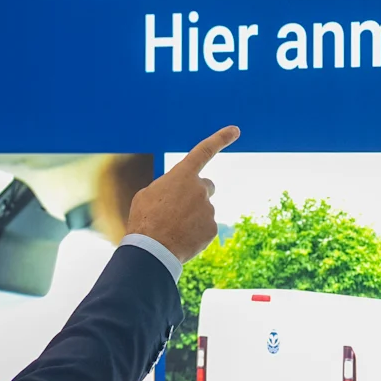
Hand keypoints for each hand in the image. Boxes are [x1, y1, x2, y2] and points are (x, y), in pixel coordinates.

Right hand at [126, 126, 238, 261]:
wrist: (151, 250)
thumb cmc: (144, 220)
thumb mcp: (148, 195)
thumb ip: (168, 188)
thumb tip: (178, 195)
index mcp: (182, 175)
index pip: (203, 151)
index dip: (220, 139)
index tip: (235, 130)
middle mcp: (200, 188)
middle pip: (206, 186)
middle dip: (197, 194)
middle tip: (179, 209)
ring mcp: (208, 209)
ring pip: (203, 210)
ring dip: (192, 216)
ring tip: (172, 228)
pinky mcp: (212, 228)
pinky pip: (205, 227)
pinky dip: (195, 232)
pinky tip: (181, 238)